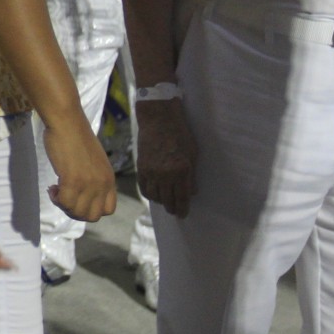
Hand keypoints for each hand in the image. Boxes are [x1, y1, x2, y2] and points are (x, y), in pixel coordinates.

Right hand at [41, 116, 117, 222]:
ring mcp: (88, 183)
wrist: (67, 122)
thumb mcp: (94, 162)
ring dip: (63, 205)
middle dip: (75, 211)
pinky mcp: (73, 180)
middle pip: (91, 216)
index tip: (78, 198)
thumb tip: (83, 193)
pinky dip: (56, 199)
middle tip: (64, 197)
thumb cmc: (77, 136)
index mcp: (109, 179)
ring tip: (56, 190)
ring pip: (77, 212)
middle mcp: (102, 184)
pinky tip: (52, 187)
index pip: (108, 210)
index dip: (91, 209)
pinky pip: (64, 202)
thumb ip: (94, 178)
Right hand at [135, 98, 197, 217]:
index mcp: (181, 170)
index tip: (184, 214)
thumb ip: (191, 175)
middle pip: (168, 200)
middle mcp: (165, 174)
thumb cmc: (180, 133)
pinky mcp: (141, 167)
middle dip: (173, 208)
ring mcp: (151, 171)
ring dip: (161, 202)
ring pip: (155, 196)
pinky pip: (144, 187)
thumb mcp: (192, 154)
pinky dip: (149, 194)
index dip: (183, 209)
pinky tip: (154, 194)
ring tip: (166, 202)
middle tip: (176, 211)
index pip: (182, 197)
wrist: (158, 119)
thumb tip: (190, 192)